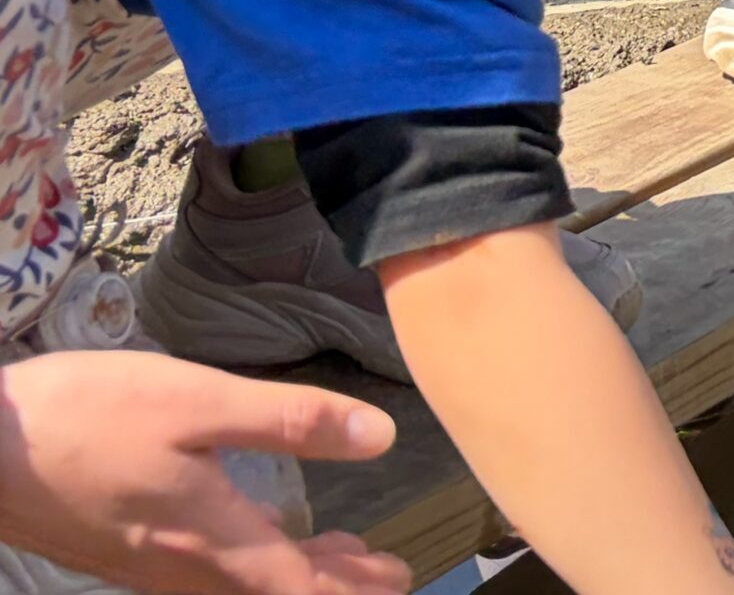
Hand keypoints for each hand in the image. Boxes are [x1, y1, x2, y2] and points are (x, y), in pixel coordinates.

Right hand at [0, 350, 407, 594]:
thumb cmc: (89, 418)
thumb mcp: (199, 403)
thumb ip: (290, 420)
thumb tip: (379, 438)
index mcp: (213, 541)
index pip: (300, 588)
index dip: (353, 588)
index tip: (399, 577)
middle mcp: (182, 570)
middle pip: (273, 592)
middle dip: (335, 584)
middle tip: (386, 571)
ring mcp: (146, 566)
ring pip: (237, 585)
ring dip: (293, 573)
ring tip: (338, 553)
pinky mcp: (119, 552)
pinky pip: (202, 575)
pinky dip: (248, 563)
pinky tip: (251, 536)